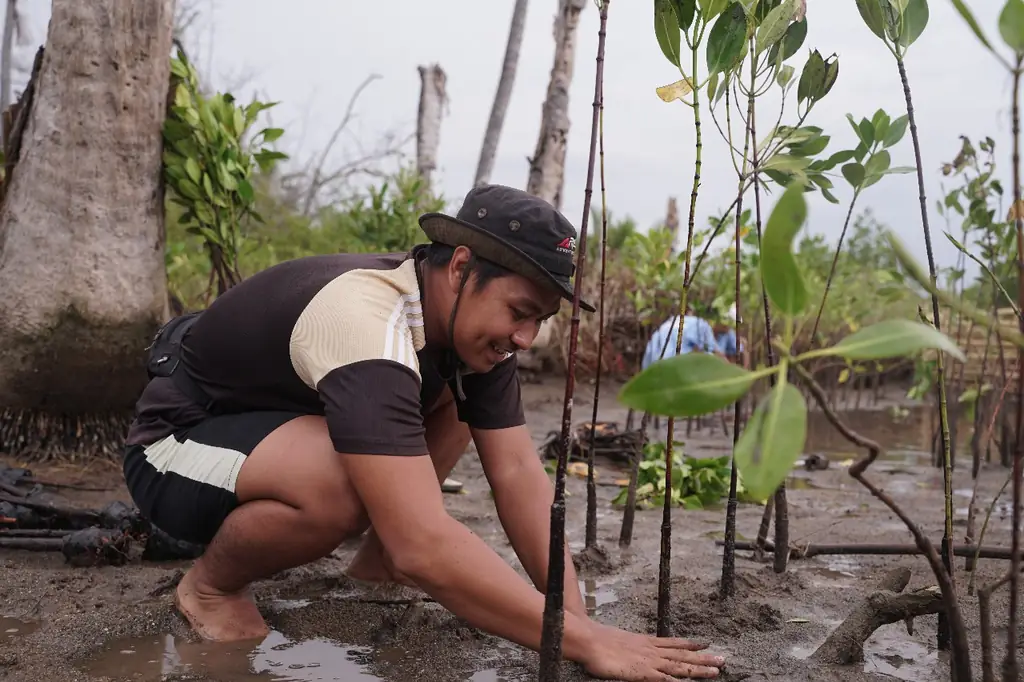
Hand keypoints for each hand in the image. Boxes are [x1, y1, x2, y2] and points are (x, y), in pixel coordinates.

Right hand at [582, 621, 723, 679]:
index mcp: (645, 642)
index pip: (673, 643)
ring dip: (698, 668)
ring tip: (716, 670)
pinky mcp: (643, 673)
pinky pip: (665, 679)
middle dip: (703, 658)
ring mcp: (649, 662)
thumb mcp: (619, 642)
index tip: (705, 642)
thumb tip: (632, 649)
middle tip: (723, 659)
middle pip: (682, 655)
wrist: (589, 641)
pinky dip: (678, 681)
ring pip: (679, 666)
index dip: (690, 644)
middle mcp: (651, 651)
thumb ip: (631, 647)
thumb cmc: (598, 642)